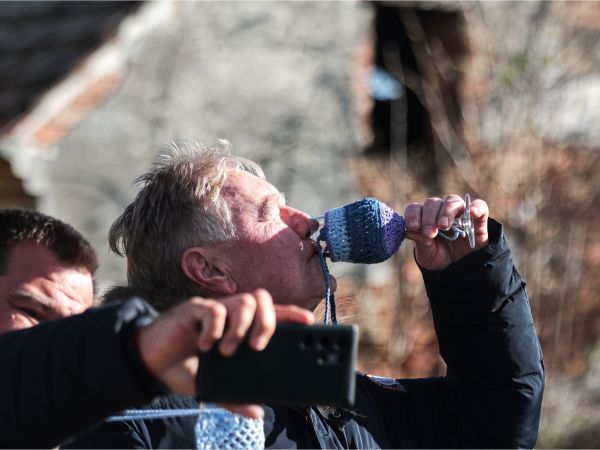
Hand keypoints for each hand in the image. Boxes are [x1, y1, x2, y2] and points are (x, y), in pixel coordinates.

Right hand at [136, 289, 313, 417]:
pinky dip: (214, 328)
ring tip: (227, 351)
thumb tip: (259, 413)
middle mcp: (230, 315)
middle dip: (267, 321)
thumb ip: (234, 398)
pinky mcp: (194, 309)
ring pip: (242, 302)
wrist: (150, 363)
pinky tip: (205, 345)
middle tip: (258, 346)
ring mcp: (213, 309)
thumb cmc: (185, 369)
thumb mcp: (212, 388)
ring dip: (240, 327)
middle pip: (261, 299)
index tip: (308, 321)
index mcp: (240, 328)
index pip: (271, 314)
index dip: (290, 314)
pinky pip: (213, 309)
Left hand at [404, 194, 488, 269]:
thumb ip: (420, 242)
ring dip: (446, 212)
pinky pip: (479, 206)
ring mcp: (459, 213)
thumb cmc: (439, 257)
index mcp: (424, 218)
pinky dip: (476, 207)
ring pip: (452, 201)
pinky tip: (471, 213)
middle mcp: (440, 211)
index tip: (414, 227)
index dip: (413, 215)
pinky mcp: (477, 219)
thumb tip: (409, 231)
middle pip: (433, 203)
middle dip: (429, 217)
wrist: (459, 268)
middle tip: (430, 232)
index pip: (415, 208)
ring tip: (444, 226)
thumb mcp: (426, 254)